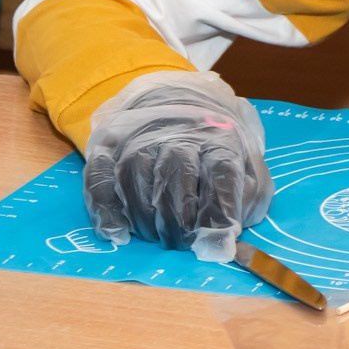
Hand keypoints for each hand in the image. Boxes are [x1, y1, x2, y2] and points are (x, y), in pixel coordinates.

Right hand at [82, 71, 272, 261]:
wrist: (177, 103)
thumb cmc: (215, 149)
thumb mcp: (246, 164)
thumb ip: (248, 197)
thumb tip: (231, 237)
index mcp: (218, 139)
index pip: (221, 172)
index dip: (220, 210)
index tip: (219, 241)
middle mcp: (177, 134)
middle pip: (176, 175)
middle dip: (180, 220)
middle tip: (184, 245)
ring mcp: (139, 139)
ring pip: (136, 176)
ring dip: (145, 218)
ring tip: (158, 239)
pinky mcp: (109, 147)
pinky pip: (100, 179)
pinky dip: (107, 210)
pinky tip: (118, 234)